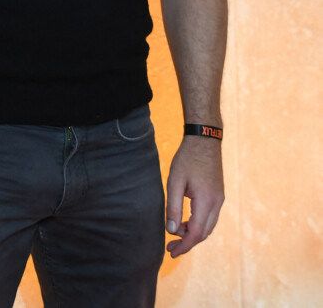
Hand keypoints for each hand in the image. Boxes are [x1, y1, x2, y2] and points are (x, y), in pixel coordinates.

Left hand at [165, 136, 223, 257]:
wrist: (205, 139)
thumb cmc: (188, 158)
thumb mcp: (175, 181)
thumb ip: (173, 206)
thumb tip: (172, 230)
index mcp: (206, 201)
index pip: (197, 234)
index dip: (184, 246)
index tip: (172, 252)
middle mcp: (217, 203)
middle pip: (204, 233)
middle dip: (188, 242)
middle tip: (170, 246)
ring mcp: (219, 199)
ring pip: (208, 226)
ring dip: (193, 233)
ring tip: (176, 233)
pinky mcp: (218, 194)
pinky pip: (210, 217)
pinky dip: (198, 224)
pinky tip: (185, 221)